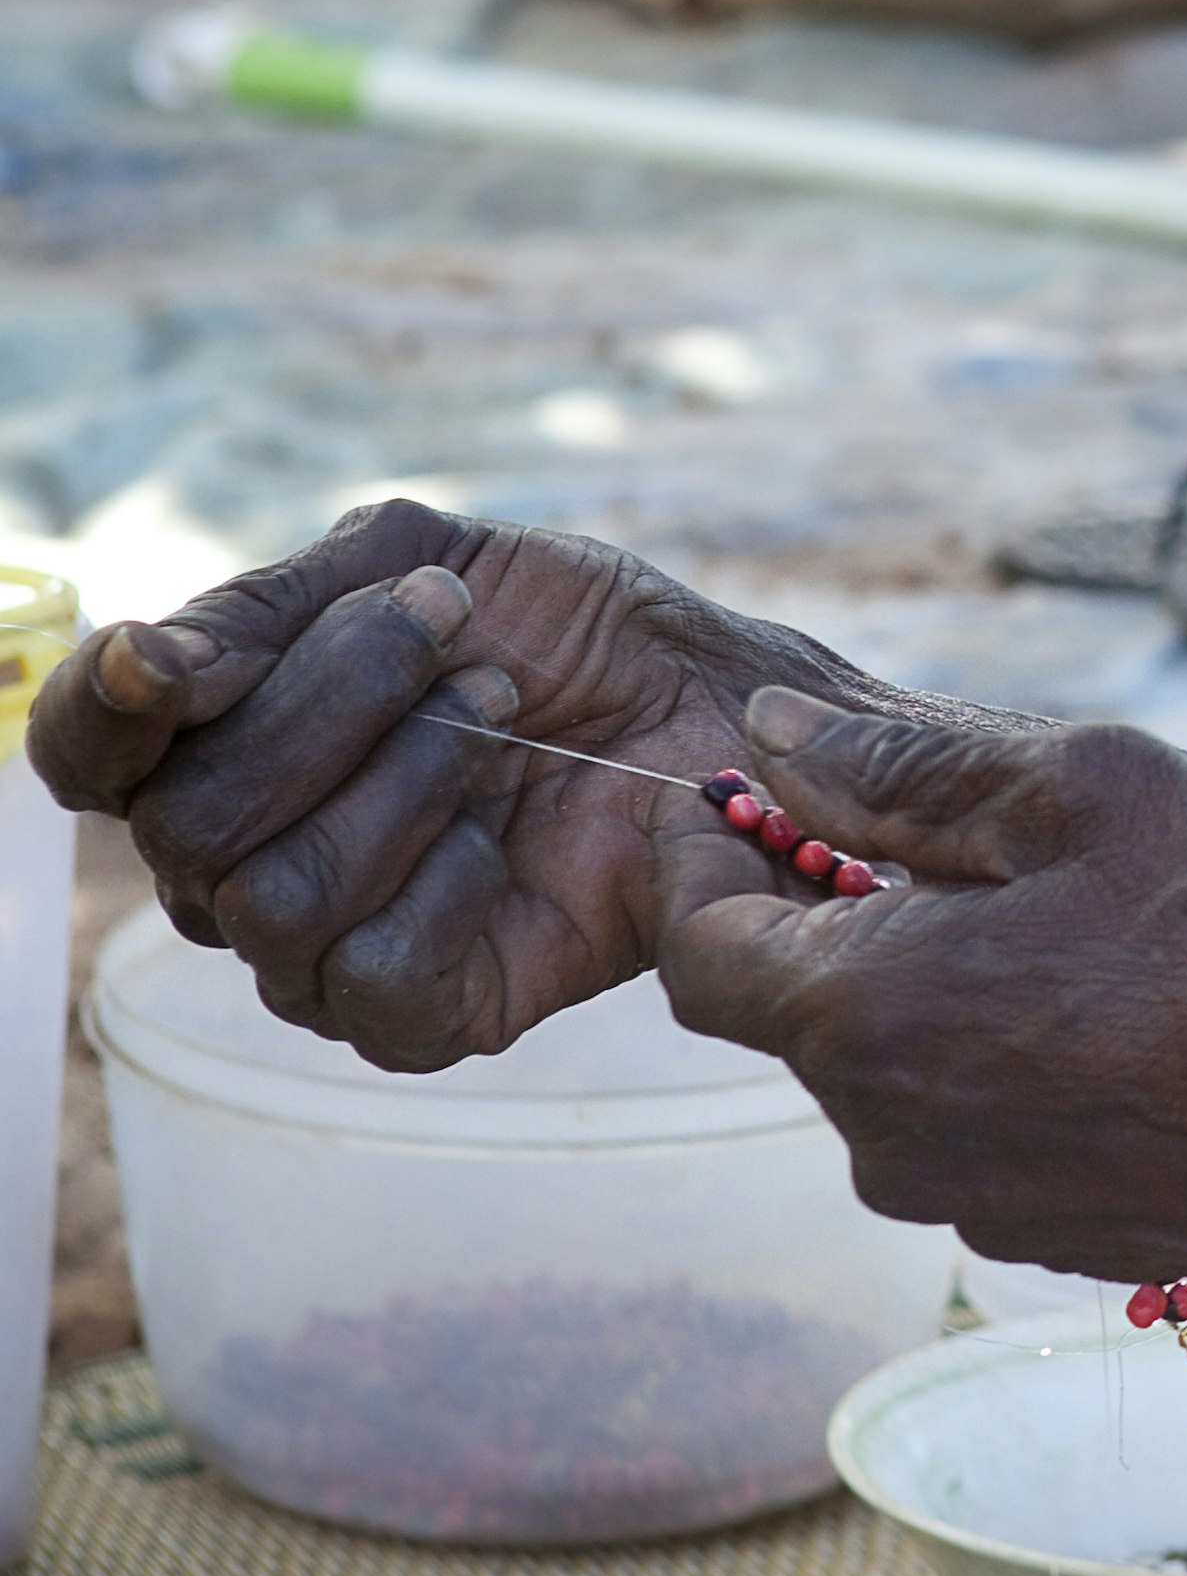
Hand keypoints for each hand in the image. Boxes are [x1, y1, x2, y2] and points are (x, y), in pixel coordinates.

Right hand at [31, 500, 881, 1068]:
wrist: (714, 700)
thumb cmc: (562, 627)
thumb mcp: (417, 558)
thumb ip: (269, 608)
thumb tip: (148, 660)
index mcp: (218, 742)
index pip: (83, 755)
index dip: (103, 712)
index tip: (178, 660)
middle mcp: (243, 859)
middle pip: (188, 823)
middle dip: (330, 703)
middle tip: (454, 637)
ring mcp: (322, 948)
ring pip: (272, 900)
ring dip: (407, 776)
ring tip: (501, 714)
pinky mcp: (419, 1017)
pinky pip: (367, 978)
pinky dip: (446, 883)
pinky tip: (508, 837)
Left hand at [661, 686, 1186, 1285]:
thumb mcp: (1090, 787)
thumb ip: (905, 764)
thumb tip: (770, 735)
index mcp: (865, 1012)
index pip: (697, 946)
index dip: (704, 859)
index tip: (756, 795)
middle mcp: (887, 1133)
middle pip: (801, 1008)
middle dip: (845, 912)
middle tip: (961, 831)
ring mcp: (972, 1203)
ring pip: (900, 1071)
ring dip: (942, 988)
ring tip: (1079, 915)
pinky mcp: (1054, 1241)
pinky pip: (985, 1129)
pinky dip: (1017, 1061)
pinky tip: (1135, 1008)